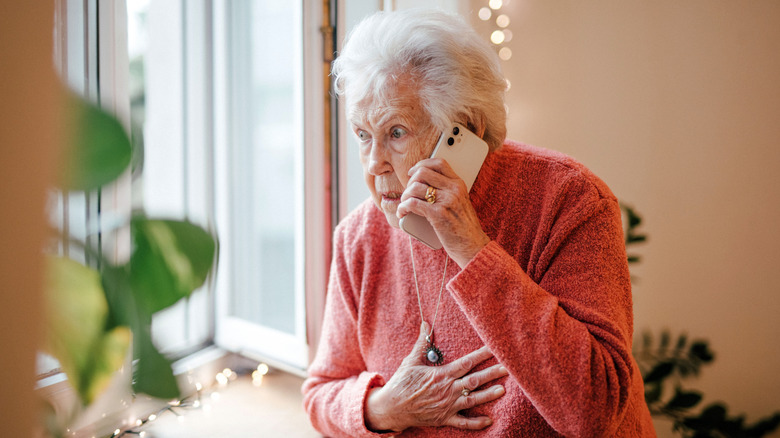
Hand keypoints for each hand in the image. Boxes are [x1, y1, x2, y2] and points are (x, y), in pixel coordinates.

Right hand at [365, 322, 508, 432]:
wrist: (392, 407)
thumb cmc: (401, 383)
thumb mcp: (410, 361)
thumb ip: (421, 343)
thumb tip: (426, 324)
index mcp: (441, 374)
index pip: (466, 363)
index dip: (481, 355)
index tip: (494, 348)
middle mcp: (447, 390)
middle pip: (474, 380)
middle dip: (492, 373)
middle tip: (508, 368)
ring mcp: (447, 406)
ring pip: (473, 400)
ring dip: (488, 395)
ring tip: (503, 390)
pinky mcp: (444, 419)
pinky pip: (463, 422)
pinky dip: (476, 423)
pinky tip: (489, 420)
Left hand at [397, 158, 489, 267]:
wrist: (473, 246)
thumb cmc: (463, 228)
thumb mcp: (460, 203)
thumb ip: (447, 192)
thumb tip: (421, 187)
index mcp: (459, 184)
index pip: (438, 163)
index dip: (421, 164)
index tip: (412, 172)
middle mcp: (453, 189)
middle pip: (422, 173)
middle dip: (409, 182)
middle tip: (407, 194)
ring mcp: (446, 201)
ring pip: (414, 188)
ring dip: (404, 197)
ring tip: (404, 205)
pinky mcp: (438, 214)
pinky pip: (412, 203)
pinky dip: (403, 208)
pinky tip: (402, 213)